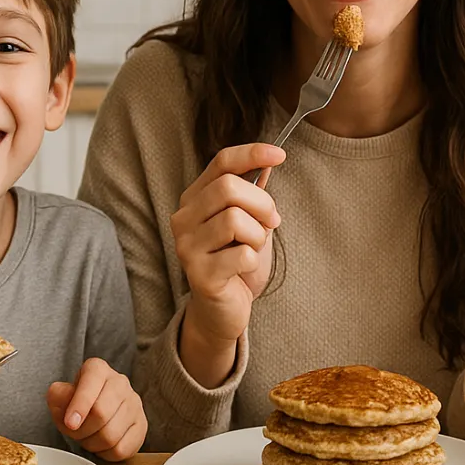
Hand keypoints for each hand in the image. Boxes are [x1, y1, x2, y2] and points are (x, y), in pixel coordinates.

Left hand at [47, 358, 146, 460]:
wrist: (96, 411)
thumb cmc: (77, 404)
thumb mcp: (61, 397)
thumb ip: (57, 396)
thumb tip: (60, 397)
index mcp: (98, 370)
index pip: (91, 383)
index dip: (79, 405)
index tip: (70, 423)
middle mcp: (120, 382)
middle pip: (101, 413)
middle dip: (81, 430)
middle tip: (74, 432)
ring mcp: (134, 404)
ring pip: (111, 435)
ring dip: (92, 444)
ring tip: (87, 438)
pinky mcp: (141, 425)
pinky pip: (122, 449)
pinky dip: (105, 454)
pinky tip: (101, 445)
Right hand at [170, 143, 283, 346]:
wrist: (224, 310)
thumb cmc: (236, 263)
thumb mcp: (248, 222)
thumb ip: (252, 194)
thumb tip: (268, 161)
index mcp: (194, 199)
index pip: (221, 163)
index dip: (252, 154)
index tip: (280, 154)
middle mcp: (183, 219)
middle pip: (229, 188)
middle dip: (262, 204)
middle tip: (272, 223)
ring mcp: (187, 247)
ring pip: (235, 220)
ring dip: (258, 235)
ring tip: (253, 248)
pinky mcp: (199, 274)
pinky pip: (241, 254)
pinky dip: (253, 260)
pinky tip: (244, 269)